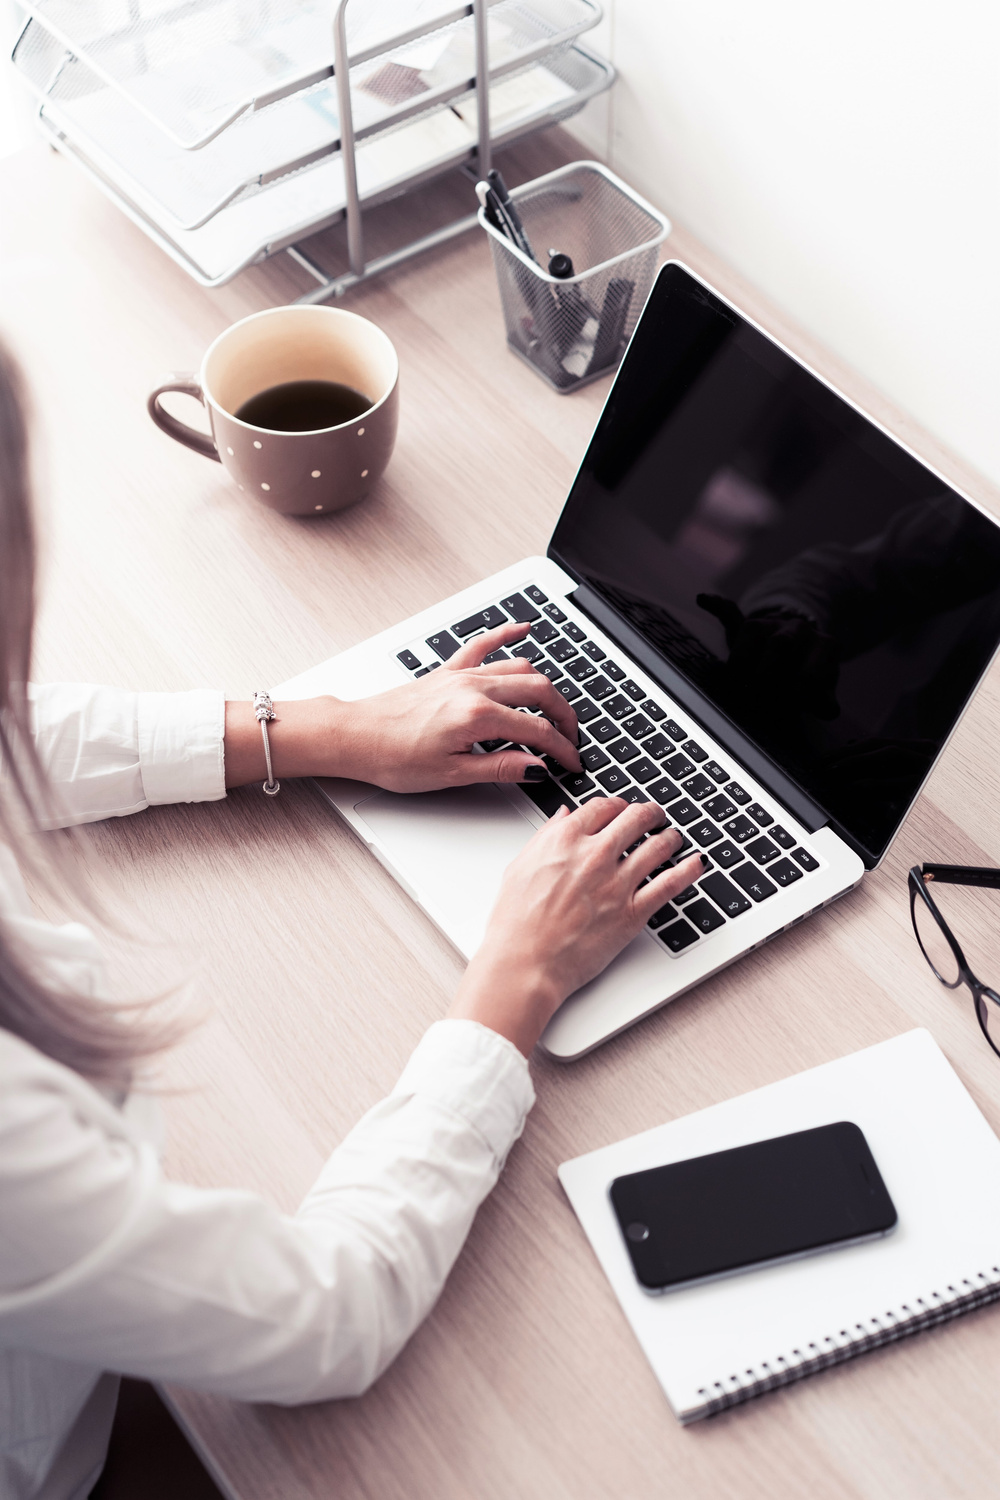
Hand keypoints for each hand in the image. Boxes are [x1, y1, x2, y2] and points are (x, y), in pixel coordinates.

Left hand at [224, 622, 581, 791]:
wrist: (354, 736)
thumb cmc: (391, 756)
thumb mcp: (450, 775)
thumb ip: (499, 768)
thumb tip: (535, 767)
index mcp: (476, 717)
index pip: (537, 730)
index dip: (561, 749)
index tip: (571, 762)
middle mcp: (472, 688)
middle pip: (539, 691)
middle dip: (564, 715)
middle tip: (571, 739)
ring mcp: (460, 676)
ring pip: (519, 668)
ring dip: (545, 686)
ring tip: (555, 709)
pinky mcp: (447, 672)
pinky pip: (483, 645)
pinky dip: (506, 634)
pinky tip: (523, 628)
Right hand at [449, 797, 706, 1054]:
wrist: (524, 963)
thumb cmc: (515, 923)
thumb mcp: (520, 867)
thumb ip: (546, 836)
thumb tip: (563, 816)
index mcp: (564, 840)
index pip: (602, 806)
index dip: (617, 804)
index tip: (622, 808)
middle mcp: (594, 855)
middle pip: (636, 818)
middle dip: (650, 813)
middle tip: (655, 816)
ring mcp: (616, 883)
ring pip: (658, 846)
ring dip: (670, 837)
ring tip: (673, 837)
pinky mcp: (632, 912)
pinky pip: (670, 884)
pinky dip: (688, 870)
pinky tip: (696, 863)